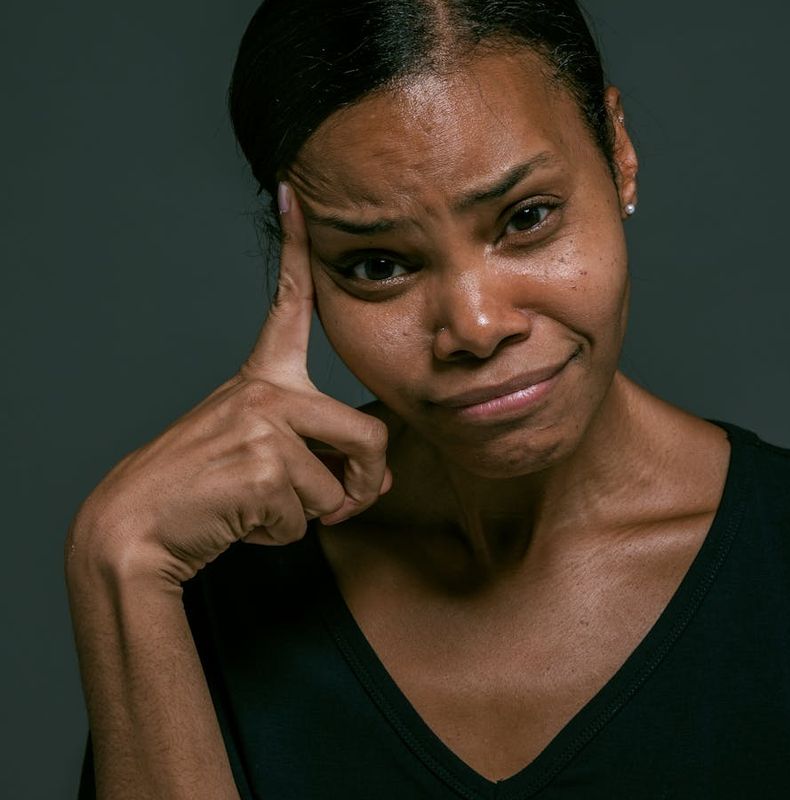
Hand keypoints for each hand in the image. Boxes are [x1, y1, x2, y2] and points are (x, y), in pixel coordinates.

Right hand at [68, 182, 390, 584]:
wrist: (136, 527)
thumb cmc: (200, 487)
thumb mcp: (262, 455)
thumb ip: (321, 456)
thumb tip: (379, 478)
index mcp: (261, 377)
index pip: (288, 303)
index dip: (296, 249)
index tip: (295, 196)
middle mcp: (265, 390)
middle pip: (369, 435)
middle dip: (367, 483)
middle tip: (345, 503)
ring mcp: (264, 425)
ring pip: (338, 488)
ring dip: (312, 515)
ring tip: (260, 506)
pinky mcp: (264, 466)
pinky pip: (310, 516)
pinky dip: (284, 532)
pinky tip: (242, 518)